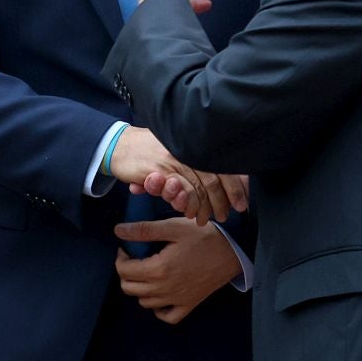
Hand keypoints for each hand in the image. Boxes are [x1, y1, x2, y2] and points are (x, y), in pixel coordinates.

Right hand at [106, 126, 231, 225]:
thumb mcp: (174, 148)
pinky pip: (180, 190)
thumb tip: (223, 177)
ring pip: (200, 185)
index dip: (236, 183)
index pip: (222, 162)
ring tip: (209, 218)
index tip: (242, 200)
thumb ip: (195, 160)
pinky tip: (190, 214)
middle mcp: (187, 148)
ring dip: (207, 206)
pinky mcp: (159, 169)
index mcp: (194, 142)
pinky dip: (188, 205)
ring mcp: (173, 158)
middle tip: (229, 214)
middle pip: (215, 176)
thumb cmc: (148, 149)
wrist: (118, 145)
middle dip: (225, 198)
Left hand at [114, 218, 241, 323]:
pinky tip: (160, 294)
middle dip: (126, 273)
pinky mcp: (189, 305)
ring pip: (144, 302)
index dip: (120, 258)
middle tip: (135, 258)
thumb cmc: (204, 237)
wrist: (233, 252)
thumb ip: (144, 230)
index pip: (124, 270)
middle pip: (129, 288)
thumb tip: (118, 231)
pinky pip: (167, 316)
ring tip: (147, 272)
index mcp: (158, 269)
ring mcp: (176, 300)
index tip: (126, 248)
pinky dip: (158, 309)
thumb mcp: (174, 227)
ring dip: (139, 288)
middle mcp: (164, 289)